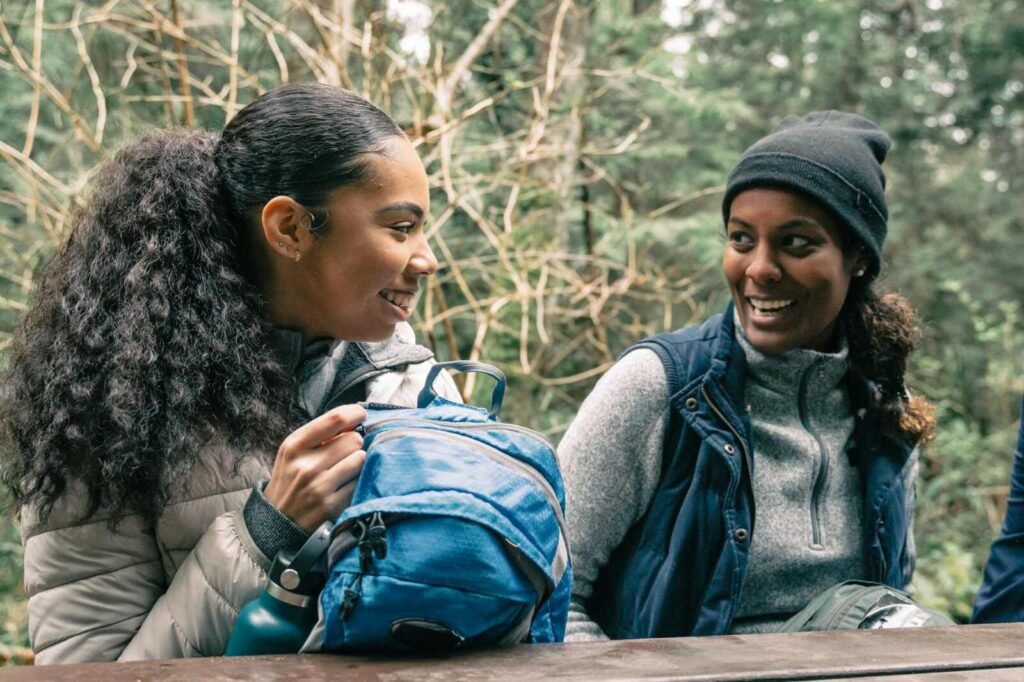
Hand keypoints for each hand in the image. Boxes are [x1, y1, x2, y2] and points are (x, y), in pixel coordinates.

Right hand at [264, 404, 366, 530]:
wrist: (277, 519)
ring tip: (344, 468)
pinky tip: (344, 484)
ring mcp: (319, 486)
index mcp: (294, 445)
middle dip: (354, 443)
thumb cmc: (290, 478)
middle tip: (345, 452)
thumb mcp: (294, 451)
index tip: (360, 415)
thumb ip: (321, 433)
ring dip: (358, 461)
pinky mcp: (331, 505)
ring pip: (360, 459)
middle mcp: (306, 465)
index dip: (354, 413)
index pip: (335, 419)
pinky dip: (357, 480)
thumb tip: (355, 419)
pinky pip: (359, 481)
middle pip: (353, 439)